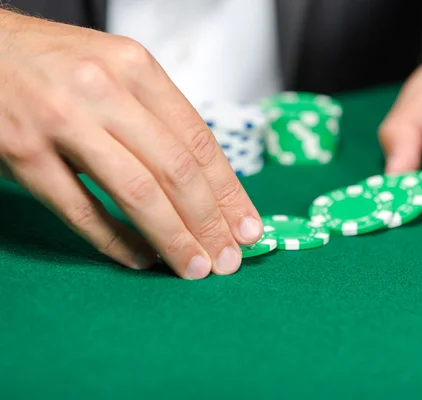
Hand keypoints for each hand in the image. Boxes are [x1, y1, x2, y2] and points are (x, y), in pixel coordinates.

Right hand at [0, 10, 262, 278]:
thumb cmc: (57, 66)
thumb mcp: (117, 72)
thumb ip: (158, 119)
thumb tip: (207, 182)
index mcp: (136, 69)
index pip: (200, 142)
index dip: (229, 192)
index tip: (248, 227)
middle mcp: (104, 90)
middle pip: (177, 171)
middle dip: (210, 223)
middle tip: (228, 259)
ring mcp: (61, 121)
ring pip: (137, 193)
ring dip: (173, 238)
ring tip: (194, 267)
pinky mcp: (23, 153)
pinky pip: (81, 210)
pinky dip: (116, 241)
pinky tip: (140, 258)